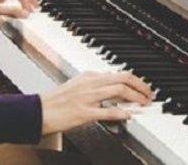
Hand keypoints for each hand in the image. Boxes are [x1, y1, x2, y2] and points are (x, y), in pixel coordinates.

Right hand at [39, 70, 154, 134]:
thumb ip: (95, 85)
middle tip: (149, 94)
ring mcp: (87, 97)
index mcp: (89, 76)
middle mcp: (90, 83)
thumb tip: (113, 89)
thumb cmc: (57, 101)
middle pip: (123, 78)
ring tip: (143, 103)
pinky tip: (129, 115)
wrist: (38, 111)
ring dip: (136, 97)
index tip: (143, 88)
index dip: (135, 81)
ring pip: (118, 91)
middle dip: (140, 86)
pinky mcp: (83, 112)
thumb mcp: (77, 86)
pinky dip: (121, 112)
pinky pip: (106, 110)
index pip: (118, 74)